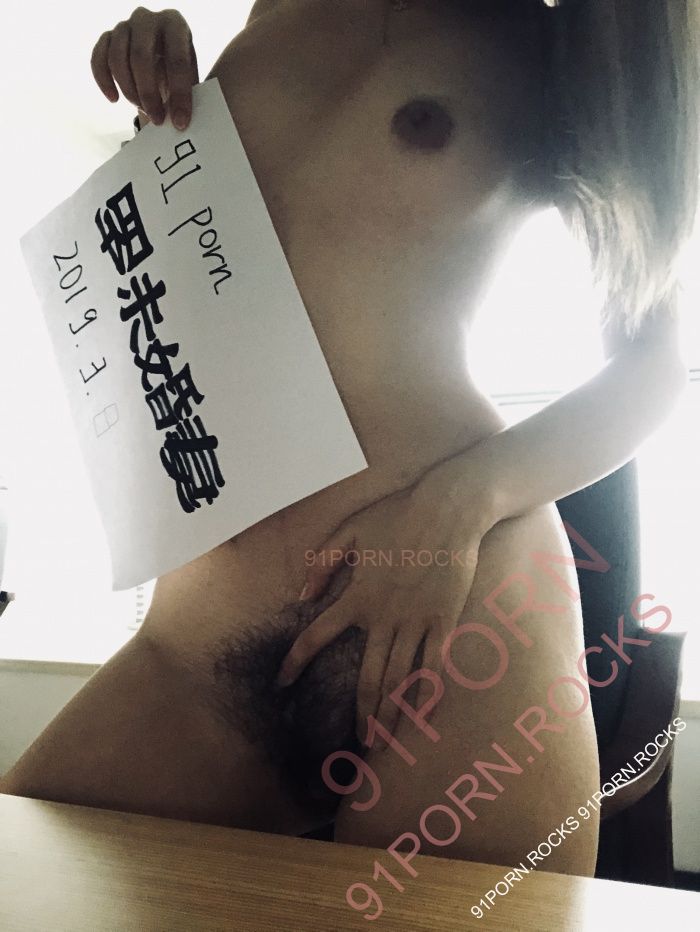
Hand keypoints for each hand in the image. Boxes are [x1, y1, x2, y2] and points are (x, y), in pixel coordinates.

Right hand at [90, 6, 198, 129]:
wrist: (159, 61)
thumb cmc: (178, 72)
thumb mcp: (190, 79)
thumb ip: (187, 94)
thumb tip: (179, 122)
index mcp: (175, 24)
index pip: (177, 60)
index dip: (179, 95)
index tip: (180, 123)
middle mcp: (147, 19)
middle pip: (140, 56)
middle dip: (148, 94)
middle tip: (157, 119)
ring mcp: (124, 26)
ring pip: (117, 59)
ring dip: (129, 90)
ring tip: (142, 109)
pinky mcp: (107, 37)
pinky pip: (98, 59)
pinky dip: (104, 81)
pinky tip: (114, 99)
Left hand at [276, 459, 496, 743]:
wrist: (449, 510)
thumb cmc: (399, 515)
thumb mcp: (351, 530)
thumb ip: (324, 562)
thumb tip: (302, 595)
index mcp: (357, 596)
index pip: (316, 635)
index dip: (295, 661)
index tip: (281, 683)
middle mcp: (383, 616)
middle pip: (367, 676)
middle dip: (362, 714)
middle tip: (359, 743)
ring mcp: (415, 620)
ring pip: (399, 678)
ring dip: (390, 713)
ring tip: (385, 741)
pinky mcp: (443, 619)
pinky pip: (434, 664)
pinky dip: (428, 693)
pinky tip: (422, 716)